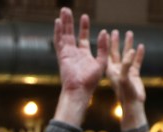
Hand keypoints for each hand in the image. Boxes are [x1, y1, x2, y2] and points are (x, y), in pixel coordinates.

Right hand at [52, 9, 108, 125]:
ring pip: (64, 35)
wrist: (80, 90)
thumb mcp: (101, 62)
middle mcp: (74, 53)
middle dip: (70, 22)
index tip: (84, 17)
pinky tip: (58, 22)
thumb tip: (104, 32)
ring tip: (63, 11)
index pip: (83, 37)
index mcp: (84, 55)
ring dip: (63, 23)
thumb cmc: (90, 81)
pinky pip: (59, 41)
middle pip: (70, 33)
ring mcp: (67, 54)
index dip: (84, 27)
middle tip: (67, 10)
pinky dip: (58, 31)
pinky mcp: (62, 56)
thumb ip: (103, 47)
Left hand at [105, 30, 145, 106]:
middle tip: (115, 31)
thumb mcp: (124, 78)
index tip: (105, 33)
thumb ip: (126, 64)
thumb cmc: (125, 93)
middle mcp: (117, 70)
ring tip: (130, 33)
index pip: (107, 54)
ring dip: (128, 44)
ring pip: (127, 55)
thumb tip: (131, 51)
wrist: (133, 105)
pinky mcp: (134, 75)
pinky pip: (136, 61)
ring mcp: (125, 72)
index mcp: (111, 71)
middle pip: (115, 52)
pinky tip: (140, 46)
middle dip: (115, 42)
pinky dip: (139, 54)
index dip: (106, 44)